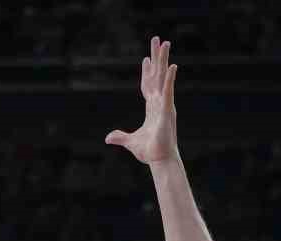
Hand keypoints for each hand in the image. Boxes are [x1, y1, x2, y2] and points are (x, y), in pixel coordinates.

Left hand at [105, 37, 178, 165]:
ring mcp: (164, 106)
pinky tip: (172, 67)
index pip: (148, 86)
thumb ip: (120, 137)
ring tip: (165, 43)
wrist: (160, 161)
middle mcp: (160, 103)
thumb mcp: (130, 141)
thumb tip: (108, 138)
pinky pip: (168, 92)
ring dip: (164, 60)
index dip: (147, 72)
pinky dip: (169, 80)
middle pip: (157, 75)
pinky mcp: (167, 112)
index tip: (146, 59)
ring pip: (163, 78)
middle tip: (157, 40)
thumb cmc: (150, 152)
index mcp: (152, 108)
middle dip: (157, 57)